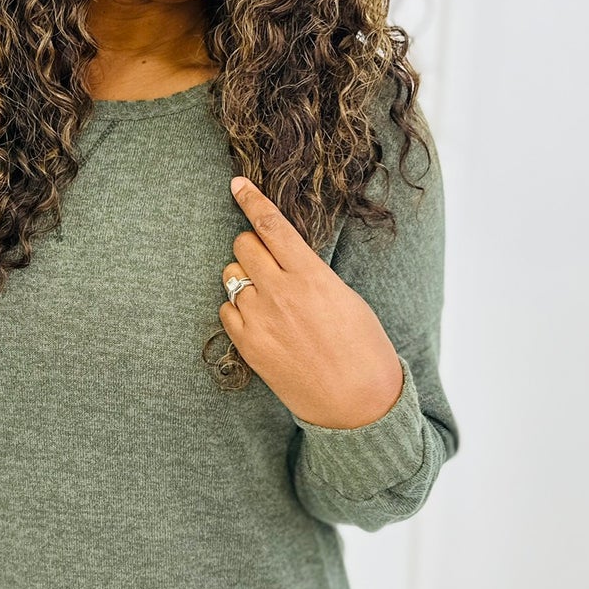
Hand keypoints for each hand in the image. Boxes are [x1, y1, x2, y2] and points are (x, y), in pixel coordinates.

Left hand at [220, 176, 404, 428]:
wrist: (356, 404)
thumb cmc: (362, 348)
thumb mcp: (345, 296)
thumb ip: (309, 272)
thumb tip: (285, 255)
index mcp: (310, 276)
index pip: (271, 225)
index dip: (250, 199)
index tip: (236, 185)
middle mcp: (280, 293)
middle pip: (243, 245)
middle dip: (252, 246)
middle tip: (268, 262)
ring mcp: (259, 320)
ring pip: (231, 276)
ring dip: (245, 279)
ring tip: (270, 299)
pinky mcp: (248, 346)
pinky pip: (225, 310)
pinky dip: (238, 309)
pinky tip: (260, 322)